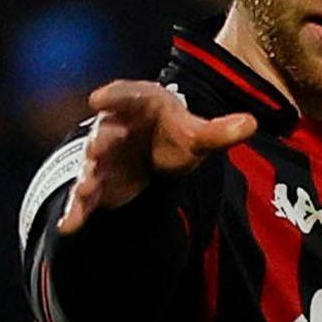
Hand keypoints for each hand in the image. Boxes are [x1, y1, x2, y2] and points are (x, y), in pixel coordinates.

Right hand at [57, 80, 256, 235]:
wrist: (155, 153)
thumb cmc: (173, 134)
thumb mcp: (198, 135)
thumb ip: (220, 131)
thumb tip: (251, 123)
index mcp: (138, 105)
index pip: (125, 95)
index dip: (113, 97)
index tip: (99, 98)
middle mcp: (113, 127)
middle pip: (104, 132)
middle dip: (101, 140)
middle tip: (98, 147)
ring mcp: (102, 156)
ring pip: (91, 165)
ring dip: (88, 176)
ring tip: (86, 188)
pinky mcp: (98, 182)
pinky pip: (84, 196)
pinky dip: (76, 210)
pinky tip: (69, 226)